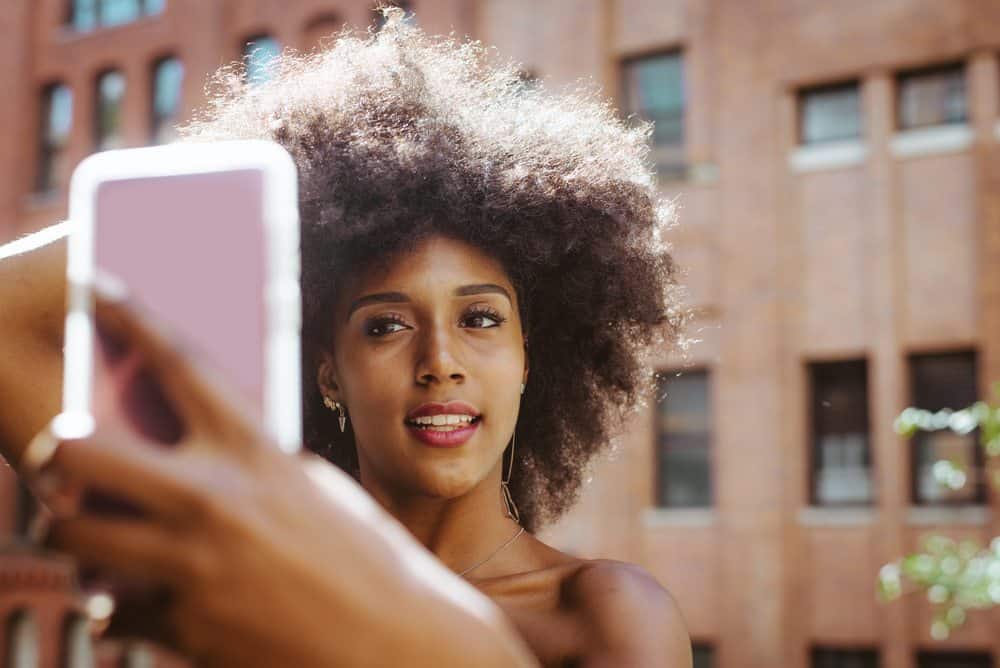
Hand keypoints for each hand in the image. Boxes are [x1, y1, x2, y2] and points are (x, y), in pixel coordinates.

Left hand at [32, 291, 536, 666]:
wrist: (393, 641)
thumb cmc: (363, 556)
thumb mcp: (310, 487)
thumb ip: (246, 462)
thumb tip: (189, 448)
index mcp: (256, 452)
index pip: (179, 361)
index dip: (129, 312)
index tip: (92, 284)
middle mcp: (213, 501)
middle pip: (78, 448)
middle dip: (52, 445)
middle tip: (56, 447)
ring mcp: (190, 567)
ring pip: (71, 532)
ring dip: (73, 526)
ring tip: (90, 525)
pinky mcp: (182, 629)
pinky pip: (110, 610)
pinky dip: (117, 602)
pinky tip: (139, 595)